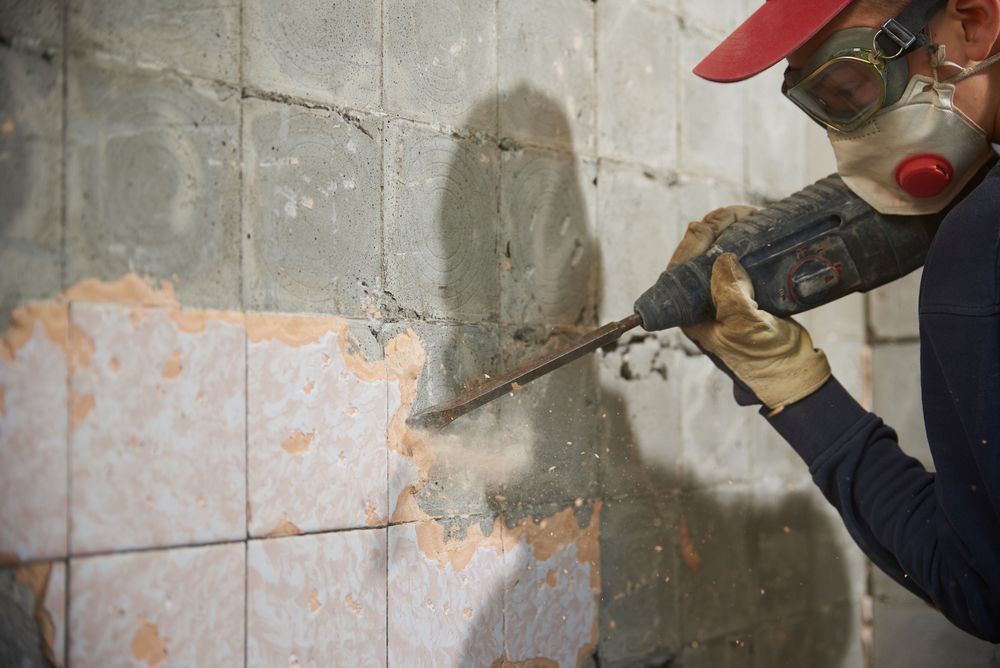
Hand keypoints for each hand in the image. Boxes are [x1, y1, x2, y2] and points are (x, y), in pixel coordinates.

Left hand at [671, 206, 831, 412]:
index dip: (694, 242)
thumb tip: (723, 259)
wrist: (793, 374)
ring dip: (729, 233)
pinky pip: (738, 261)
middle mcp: (700, 303)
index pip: (680, 268)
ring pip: (717, 255)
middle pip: (697, 256)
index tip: (714, 225)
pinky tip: (756, 230)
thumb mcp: (745, 328)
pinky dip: (745, 243)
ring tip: (747, 216)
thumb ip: (730, 295)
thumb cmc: (765, 360)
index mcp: (688, 314)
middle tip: (736, 214)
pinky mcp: (744, 293)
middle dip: (713, 230)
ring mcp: (722, 297)